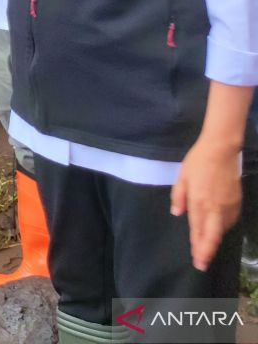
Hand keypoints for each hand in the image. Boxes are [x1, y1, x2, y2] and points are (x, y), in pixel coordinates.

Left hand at [172, 139, 241, 270]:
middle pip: (213, 235)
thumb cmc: (197, 162)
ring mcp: (228, 205)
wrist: (220, 149)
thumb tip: (177, 214)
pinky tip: (217, 230)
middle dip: (207, 251)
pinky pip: (230, 220)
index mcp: (199, 201)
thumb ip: (178, 197)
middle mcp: (215, 207)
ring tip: (206, 249)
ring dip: (214, 239)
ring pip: (222, 229)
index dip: (198, 247)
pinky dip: (222, 228)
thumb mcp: (181, 178)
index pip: (198, 229)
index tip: (197, 261)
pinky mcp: (237, 201)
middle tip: (202, 265)